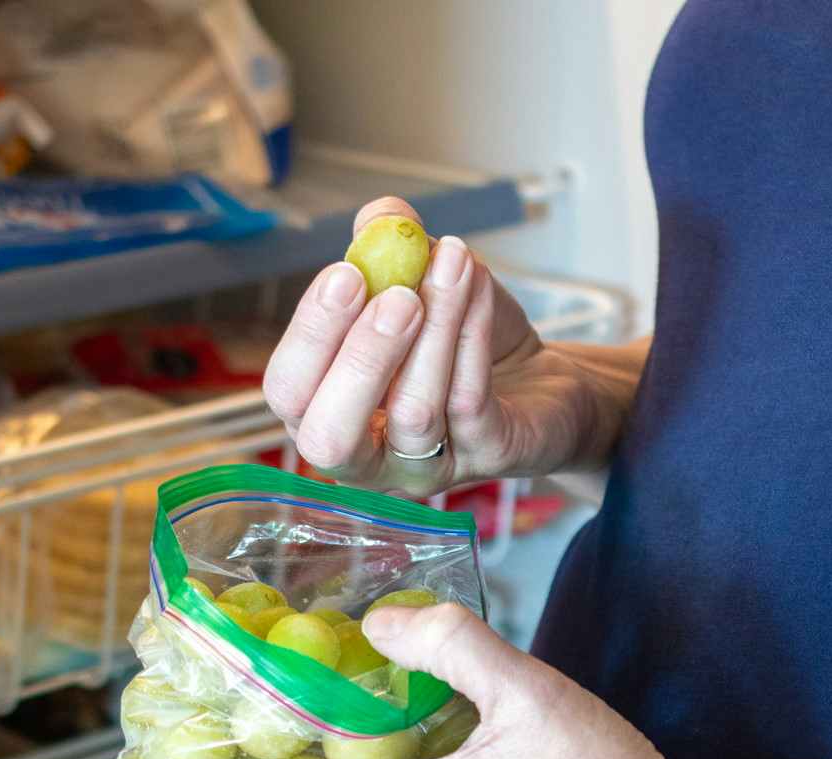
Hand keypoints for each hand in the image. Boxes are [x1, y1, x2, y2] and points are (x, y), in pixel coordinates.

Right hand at [262, 196, 621, 495]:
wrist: (541, 382)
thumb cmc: (464, 343)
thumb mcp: (422, 287)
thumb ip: (390, 252)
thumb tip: (379, 217)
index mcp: (327, 411)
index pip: (290, 392)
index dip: (309, 336)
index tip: (345, 274)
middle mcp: (367, 457)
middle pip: (331, 436)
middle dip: (359, 360)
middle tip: (396, 295)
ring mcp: (426, 467)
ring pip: (413, 412)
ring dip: (434, 329)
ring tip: (454, 263)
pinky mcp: (486, 458)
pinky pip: (469, 403)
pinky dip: (471, 335)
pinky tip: (479, 286)